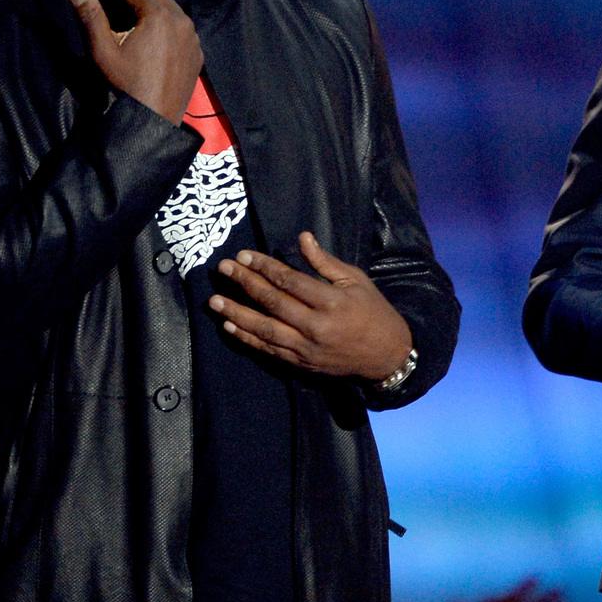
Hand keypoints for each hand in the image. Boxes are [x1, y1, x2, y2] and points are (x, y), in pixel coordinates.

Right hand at [65, 0, 202, 123]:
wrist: (152, 121)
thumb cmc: (124, 86)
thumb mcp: (103, 50)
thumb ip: (90, 15)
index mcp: (158, 16)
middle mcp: (180, 21)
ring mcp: (192, 37)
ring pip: (172, 6)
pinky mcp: (196, 53)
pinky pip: (183, 25)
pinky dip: (169, 14)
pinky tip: (161, 15)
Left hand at [210, 232, 412, 380]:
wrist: (387, 356)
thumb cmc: (372, 312)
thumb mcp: (355, 281)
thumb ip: (325, 262)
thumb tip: (302, 238)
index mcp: (332, 302)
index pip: (290, 280)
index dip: (264, 266)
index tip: (244, 255)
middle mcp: (316, 326)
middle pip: (273, 302)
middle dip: (245, 283)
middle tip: (223, 269)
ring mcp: (307, 348)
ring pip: (264, 329)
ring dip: (237, 313)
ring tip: (214, 300)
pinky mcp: (302, 364)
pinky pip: (269, 350)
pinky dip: (247, 338)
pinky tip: (229, 326)